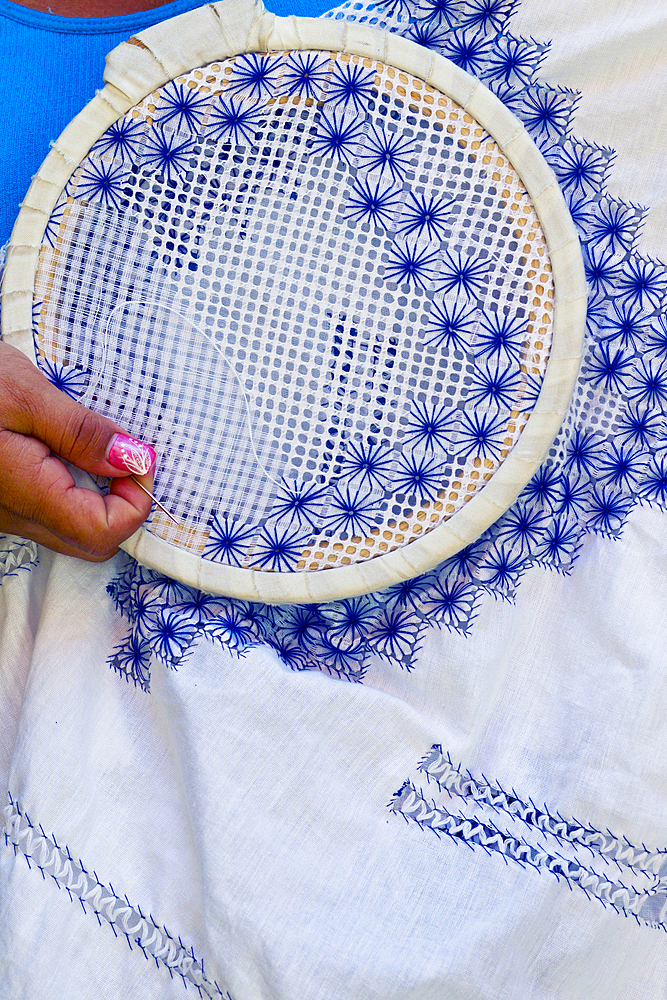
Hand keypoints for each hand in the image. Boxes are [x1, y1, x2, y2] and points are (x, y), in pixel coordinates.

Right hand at [0, 341, 155, 560]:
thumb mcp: (24, 393)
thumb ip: (81, 433)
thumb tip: (133, 460)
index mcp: (24, 492)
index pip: (105, 531)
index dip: (136, 499)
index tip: (138, 457)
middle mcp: (13, 517)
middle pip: (93, 543)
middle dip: (123, 505)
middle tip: (124, 455)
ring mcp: (3, 516)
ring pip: (70, 534)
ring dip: (99, 501)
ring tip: (96, 449)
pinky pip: (48, 516)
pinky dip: (73, 494)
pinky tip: (68, 454)